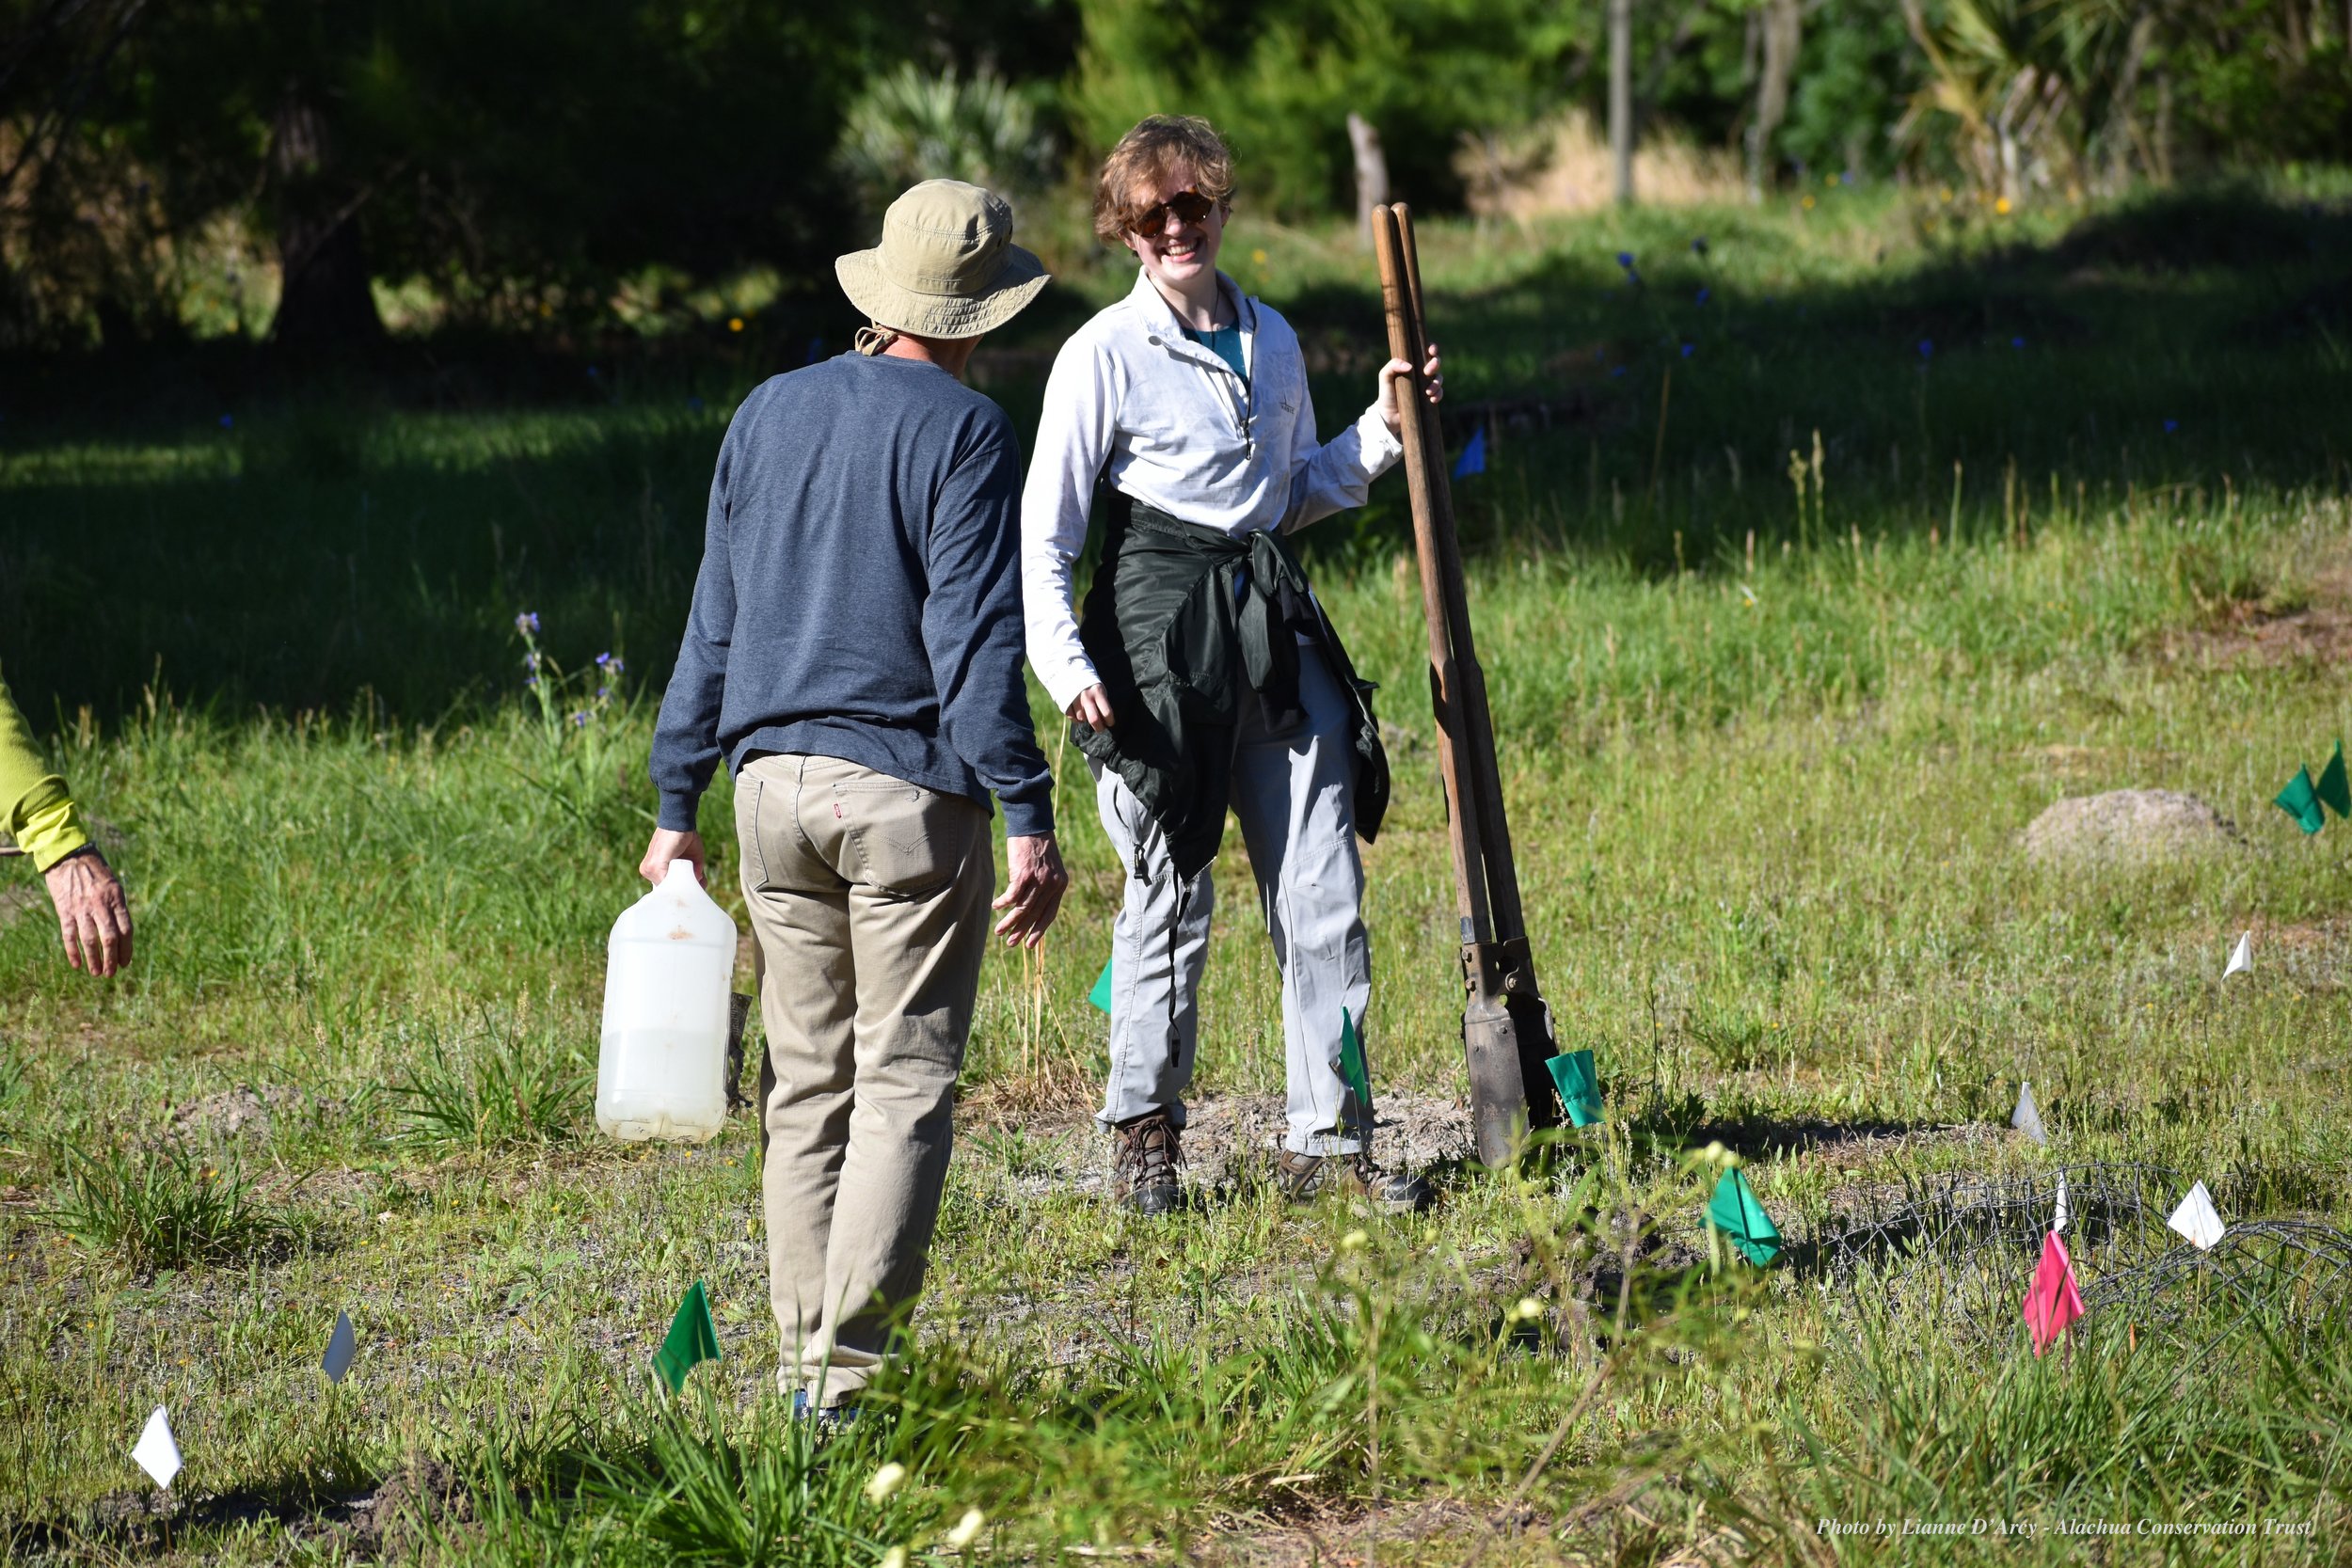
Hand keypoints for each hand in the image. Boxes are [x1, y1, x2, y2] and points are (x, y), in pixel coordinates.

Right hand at [44, 848, 131, 976]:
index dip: (127, 949)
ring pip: (90, 940)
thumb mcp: (114, 885)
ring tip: (97, 973)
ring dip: (94, 959)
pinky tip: (77, 964)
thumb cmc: (95, 872)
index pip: (126, 930)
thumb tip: (122, 933)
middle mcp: (101, 905)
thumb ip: (118, 907)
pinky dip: (73, 951)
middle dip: (112, 959)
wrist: (69, 856)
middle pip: (110, 938)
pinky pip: (70, 935)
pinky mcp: (65, 910)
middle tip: (112, 973)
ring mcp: (82, 908)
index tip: (126, 963)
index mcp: (117, 899)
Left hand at [640, 829, 706, 885]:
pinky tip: (689, 879)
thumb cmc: (686, 837)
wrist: (680, 821)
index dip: (679, 890)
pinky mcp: (654, 866)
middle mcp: (648, 870)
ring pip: (668, 888)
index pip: (665, 888)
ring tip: (696, 878)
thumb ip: (694, 873)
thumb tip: (700, 884)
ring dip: (684, 886)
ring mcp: (649, 869)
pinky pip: (667, 883)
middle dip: (684, 889)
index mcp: (653, 870)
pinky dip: (679, 883)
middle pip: (667, 890)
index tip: (692, 890)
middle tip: (698, 884)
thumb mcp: (693, 859)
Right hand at [992, 833, 1067, 947]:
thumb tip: (1030, 907)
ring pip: (1022, 908)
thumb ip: (1045, 886)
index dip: (1039, 930)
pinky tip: (995, 907)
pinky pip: (1011, 896)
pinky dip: (1002, 903)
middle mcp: (1051, 884)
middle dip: (1021, 931)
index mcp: (1060, 885)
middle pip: (1034, 915)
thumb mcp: (1049, 867)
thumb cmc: (1038, 846)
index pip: (1050, 914)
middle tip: (1011, 943)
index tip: (1030, 944)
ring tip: (999, 931)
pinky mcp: (1023, 874)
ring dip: (1009, 922)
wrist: (1032, 825)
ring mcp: (1038, 880)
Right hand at [1066, 684, 1114, 732]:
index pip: (1107, 712)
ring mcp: (1075, 700)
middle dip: (1099, 727)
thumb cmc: (1089, 684)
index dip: (1110, 721)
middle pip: (1094, 719)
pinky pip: (1072, 717)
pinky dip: (1075, 718)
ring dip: (1085, 719)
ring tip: (1086, 713)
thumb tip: (1105, 718)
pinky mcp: (1065, 702)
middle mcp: (1086, 697)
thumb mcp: (1098, 688)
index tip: (1110, 723)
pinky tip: (1078, 713)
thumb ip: (1101, 701)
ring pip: (1082, 719)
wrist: (1070, 671)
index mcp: (1098, 692)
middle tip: (1100, 728)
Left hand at [1377, 341, 1443, 434]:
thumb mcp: (1385, 377)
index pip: (1425, 351)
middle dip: (1435, 364)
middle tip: (1426, 372)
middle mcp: (1421, 373)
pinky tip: (1431, 399)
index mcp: (1412, 364)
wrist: (1389, 415)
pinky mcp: (1430, 397)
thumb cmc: (1386, 393)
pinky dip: (1438, 394)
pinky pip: (1440, 393)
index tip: (1431, 350)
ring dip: (1437, 382)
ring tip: (1427, 391)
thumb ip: (1392, 366)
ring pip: (1439, 378)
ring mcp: (1427, 385)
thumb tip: (1410, 366)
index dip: (1432, 348)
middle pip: (1436, 362)